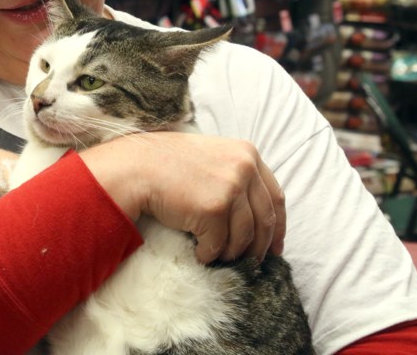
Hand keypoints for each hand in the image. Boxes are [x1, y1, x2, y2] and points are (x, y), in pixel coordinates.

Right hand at [79, 132, 284, 263]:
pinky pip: (218, 245)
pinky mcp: (214, 209)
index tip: (275, 247)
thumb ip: (236, 172)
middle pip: (264, 220)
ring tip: (215, 254)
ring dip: (229, 252)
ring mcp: (231, 188)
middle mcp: (244, 168)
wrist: (138, 167)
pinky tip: (198, 251)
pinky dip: (209, 254)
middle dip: (259, 247)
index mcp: (247, 153)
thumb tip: (255, 213)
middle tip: (250, 263)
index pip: (276, 197)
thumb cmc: (168, 163)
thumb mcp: (211, 155)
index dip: (278, 227)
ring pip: (243, 237)